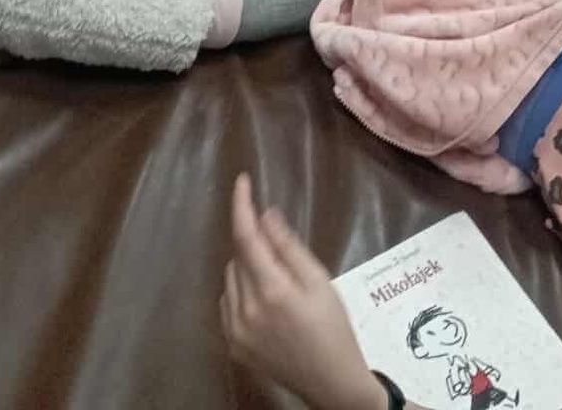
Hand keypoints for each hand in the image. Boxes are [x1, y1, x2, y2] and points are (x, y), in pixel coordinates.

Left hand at [222, 177, 385, 409]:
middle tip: (282, 253)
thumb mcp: (321, 281)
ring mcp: (235, 330)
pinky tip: (264, 302)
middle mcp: (246, 310)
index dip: (241, 205)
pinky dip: (240, 291)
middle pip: (238, 256)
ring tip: (278, 281)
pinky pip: (227, 302)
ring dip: (246, 267)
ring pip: (231, 277)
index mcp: (272, 291)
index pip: (246, 236)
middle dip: (254, 242)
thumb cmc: (333, 328)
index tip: (242, 180)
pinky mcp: (233, 345)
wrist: (331, 382)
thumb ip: (290, 247)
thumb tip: (265, 214)